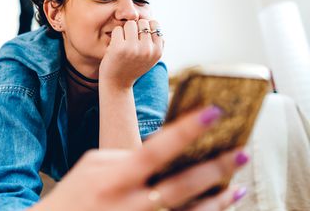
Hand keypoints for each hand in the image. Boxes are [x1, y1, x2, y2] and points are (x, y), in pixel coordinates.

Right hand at [30, 106, 248, 210]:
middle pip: (182, 183)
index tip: (213, 112)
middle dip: (215, 166)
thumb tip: (158, 149)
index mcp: (116, 177)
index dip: (187, 130)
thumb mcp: (93, 164)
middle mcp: (132, 202)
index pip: (158, 148)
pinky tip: (220, 204)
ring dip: (218, 197)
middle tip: (241, 149)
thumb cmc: (74, 193)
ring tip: (238, 180)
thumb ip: (125, 156)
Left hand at [99, 19, 163, 88]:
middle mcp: (148, 49)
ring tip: (123, 42)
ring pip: (130, 24)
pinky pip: (117, 29)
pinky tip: (115, 46)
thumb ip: (155, 43)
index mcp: (158, 51)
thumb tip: (155, 24)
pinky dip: (115, 36)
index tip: (139, 37)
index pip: (155, 24)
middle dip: (135, 28)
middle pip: (142, 22)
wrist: (117, 84)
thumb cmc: (133, 67)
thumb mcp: (150, 58)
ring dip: (124, 30)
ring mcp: (133, 48)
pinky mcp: (119, 48)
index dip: (146, 28)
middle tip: (130, 40)